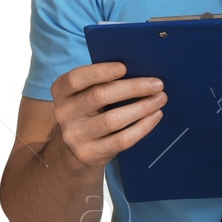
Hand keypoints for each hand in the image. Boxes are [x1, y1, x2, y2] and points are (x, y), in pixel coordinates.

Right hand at [49, 62, 165, 170]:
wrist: (77, 148)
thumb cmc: (90, 109)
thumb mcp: (86, 92)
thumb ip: (103, 81)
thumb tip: (140, 68)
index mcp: (61, 91)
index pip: (75, 79)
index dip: (99, 72)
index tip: (124, 67)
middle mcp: (63, 113)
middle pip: (99, 96)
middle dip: (132, 88)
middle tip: (157, 84)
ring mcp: (74, 136)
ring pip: (113, 120)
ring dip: (142, 107)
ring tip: (160, 99)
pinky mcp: (90, 153)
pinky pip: (122, 140)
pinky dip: (143, 126)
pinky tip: (156, 115)